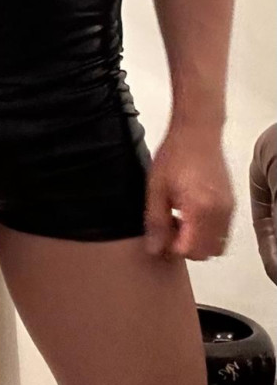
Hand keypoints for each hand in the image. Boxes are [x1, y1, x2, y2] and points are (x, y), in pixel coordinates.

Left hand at [144, 122, 234, 259]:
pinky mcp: (231, 203)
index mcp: (199, 209)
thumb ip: (156, 221)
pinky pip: (223, 231)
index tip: (161, 237)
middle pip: (207, 253)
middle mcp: (218, 213)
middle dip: (187, 248)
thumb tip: (154, 248)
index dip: (173, 249)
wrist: (196, 131)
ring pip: (218, 245)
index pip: (190, 250)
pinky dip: (209, 232)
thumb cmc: (175, 154)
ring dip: (199, 242)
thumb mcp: (156, 188)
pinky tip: (192, 215)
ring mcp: (228, 209)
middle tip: (170, 230)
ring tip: (180, 222)